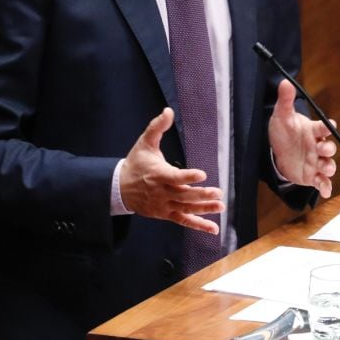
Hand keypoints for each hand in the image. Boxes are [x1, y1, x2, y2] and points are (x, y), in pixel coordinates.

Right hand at [119, 108, 223, 233]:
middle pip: (184, 195)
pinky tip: (214, 229)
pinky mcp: (166, 214)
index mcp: (158, 174)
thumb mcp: (144, 143)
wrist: (118, 188)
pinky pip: (183, 221)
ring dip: (204, 210)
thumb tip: (168, 111)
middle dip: (201, 195)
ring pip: (186, 209)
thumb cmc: (136, 164)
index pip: (175, 177)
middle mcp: (162, 192)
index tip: (201, 174)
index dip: (188, 176)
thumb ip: (157, 127)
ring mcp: (164, 205)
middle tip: (218, 193)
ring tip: (221, 207)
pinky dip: (198, 225)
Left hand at [268, 80, 337, 197]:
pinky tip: (325, 191)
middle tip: (325, 150)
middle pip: (329, 148)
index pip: (323, 128)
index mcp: (313, 131)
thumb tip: (284, 82)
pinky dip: (325, 187)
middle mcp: (317, 146)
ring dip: (329, 168)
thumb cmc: (283, 131)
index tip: (329, 126)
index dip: (327, 127)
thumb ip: (285, 100)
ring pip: (328, 165)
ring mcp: (316, 162)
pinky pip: (322, 182)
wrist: (277, 150)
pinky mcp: (312, 175)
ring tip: (326, 170)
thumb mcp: (281, 116)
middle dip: (329, 149)